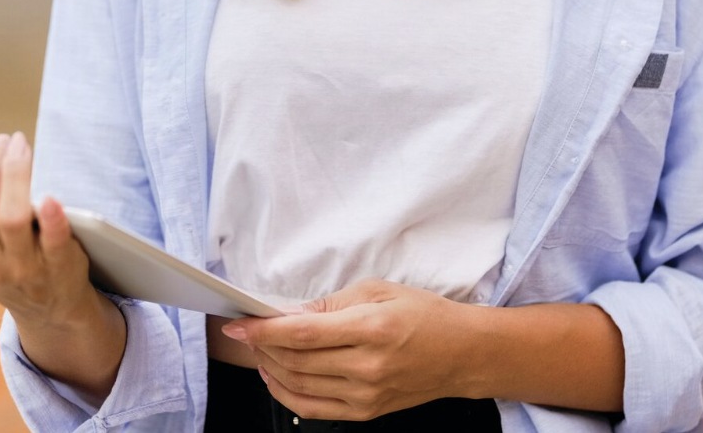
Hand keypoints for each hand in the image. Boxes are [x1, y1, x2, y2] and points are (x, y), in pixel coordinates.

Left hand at [221, 279, 475, 418]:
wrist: (462, 354)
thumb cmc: (424, 315)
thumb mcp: (379, 290)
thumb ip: (330, 302)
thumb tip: (290, 313)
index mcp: (371, 329)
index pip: (303, 334)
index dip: (264, 330)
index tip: (240, 324)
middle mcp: (368, 367)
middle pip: (296, 362)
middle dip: (261, 347)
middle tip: (247, 331)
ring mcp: (366, 394)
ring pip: (299, 386)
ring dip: (270, 368)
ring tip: (260, 350)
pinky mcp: (366, 412)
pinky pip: (313, 409)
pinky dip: (286, 394)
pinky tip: (275, 376)